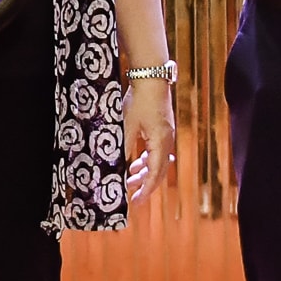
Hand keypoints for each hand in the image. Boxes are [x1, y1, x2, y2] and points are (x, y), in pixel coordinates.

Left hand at [120, 74, 180, 200]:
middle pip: (158, 171)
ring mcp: (166, 135)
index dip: (145, 190)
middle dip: (144, 185)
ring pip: (157, 162)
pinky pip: (156, 152)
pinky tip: (136, 163)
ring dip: (144, 172)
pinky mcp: (162, 129)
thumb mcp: (126, 126)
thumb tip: (114, 168)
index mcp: (160, 143)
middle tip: (132, 196)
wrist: (151, 77)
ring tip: (130, 180)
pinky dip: (147, 160)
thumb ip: (122, 148)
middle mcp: (167, 142)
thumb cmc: (139, 101)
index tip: (136, 202)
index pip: (154, 174)